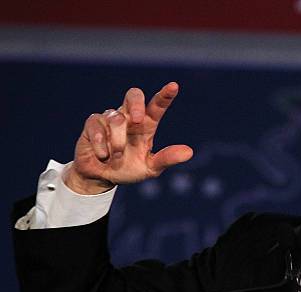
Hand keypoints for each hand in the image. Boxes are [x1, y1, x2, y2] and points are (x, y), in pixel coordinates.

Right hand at [64, 82, 192, 193]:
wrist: (101, 178)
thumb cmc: (129, 169)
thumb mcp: (150, 168)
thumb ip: (167, 159)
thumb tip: (189, 152)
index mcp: (146, 125)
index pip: (157, 106)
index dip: (165, 96)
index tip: (174, 87)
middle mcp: (128, 117)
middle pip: (133, 94)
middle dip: (136, 104)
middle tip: (137, 120)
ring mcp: (109, 118)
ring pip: (116, 119)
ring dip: (117, 142)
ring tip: (116, 157)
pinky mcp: (92, 124)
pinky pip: (97, 128)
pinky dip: (102, 144)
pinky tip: (103, 155)